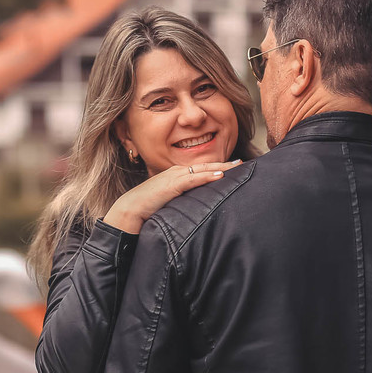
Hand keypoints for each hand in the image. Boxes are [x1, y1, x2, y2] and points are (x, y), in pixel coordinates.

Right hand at [103, 160, 241, 233]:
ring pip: (201, 169)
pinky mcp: (172, 185)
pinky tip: (219, 175)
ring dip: (220, 167)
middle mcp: (176, 172)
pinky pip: (193, 178)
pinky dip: (207, 176)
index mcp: (175, 175)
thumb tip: (195, 205)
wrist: (130, 209)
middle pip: (204, 165)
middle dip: (224, 163)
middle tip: (241, 163)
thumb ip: (181, 199)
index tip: (232, 167)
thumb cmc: (147, 207)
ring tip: (236, 166)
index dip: (217, 167)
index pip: (200, 169)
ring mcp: (174, 177)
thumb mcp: (168, 200)